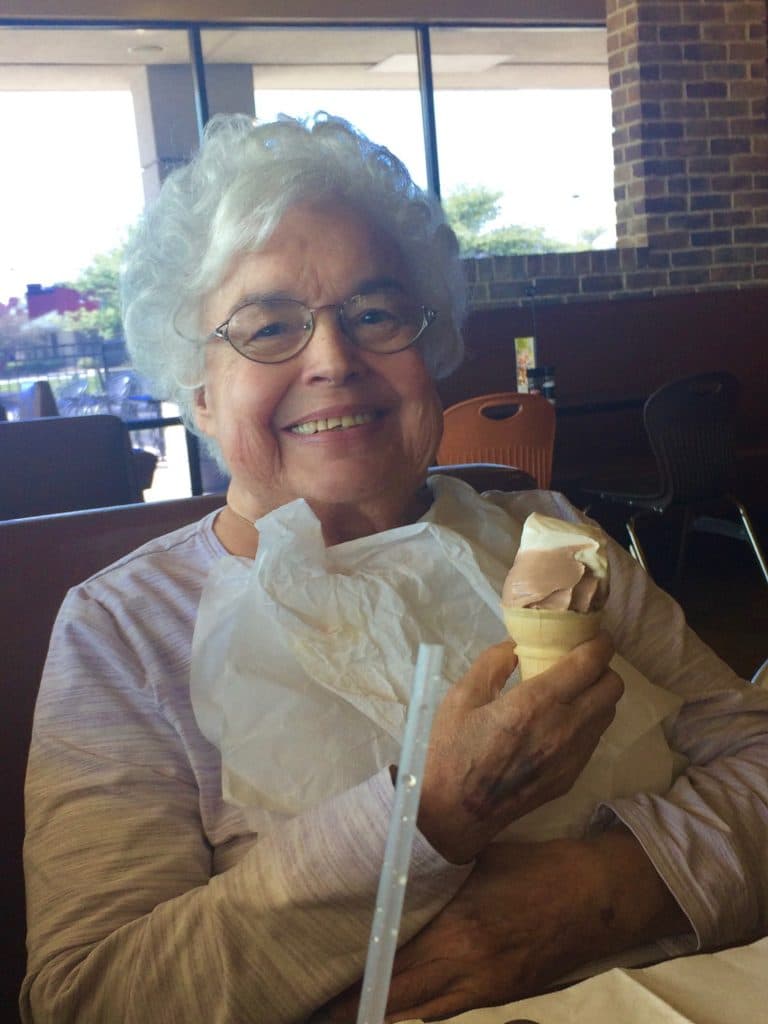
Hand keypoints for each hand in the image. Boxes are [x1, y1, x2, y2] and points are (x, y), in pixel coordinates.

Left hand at [323, 831, 687, 1022]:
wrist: (599, 897)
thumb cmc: (535, 867)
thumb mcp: (479, 860)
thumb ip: (433, 872)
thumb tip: (389, 868)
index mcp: (460, 932)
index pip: (393, 969)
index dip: (355, 990)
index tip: (318, 996)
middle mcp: (469, 971)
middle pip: (402, 1002)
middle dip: (360, 1010)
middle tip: (320, 1009)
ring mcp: (487, 990)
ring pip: (424, 1013)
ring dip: (389, 1011)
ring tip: (352, 1007)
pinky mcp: (502, 996)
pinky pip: (449, 1009)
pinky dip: (420, 1006)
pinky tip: (402, 997)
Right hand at [417, 634, 622, 862]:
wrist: (457, 812)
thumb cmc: (453, 750)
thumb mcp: (461, 697)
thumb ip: (492, 663)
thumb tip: (516, 646)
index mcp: (536, 702)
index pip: (590, 664)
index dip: (599, 643)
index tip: (593, 635)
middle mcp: (564, 727)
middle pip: (613, 687)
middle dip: (603, 667)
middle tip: (580, 661)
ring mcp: (572, 756)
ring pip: (608, 713)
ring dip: (598, 695)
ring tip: (573, 689)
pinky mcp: (571, 776)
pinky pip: (595, 738)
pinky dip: (588, 721)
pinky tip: (561, 720)